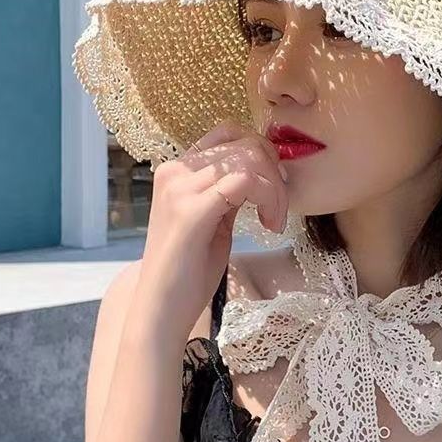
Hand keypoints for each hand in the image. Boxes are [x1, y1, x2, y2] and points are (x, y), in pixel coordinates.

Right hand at [128, 119, 288, 341]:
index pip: (228, 133)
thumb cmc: (190, 269)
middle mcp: (175, 171)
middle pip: (244, 144)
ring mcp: (180, 189)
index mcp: (177, 170)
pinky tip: (269, 224)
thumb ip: (231, 190)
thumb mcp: (215, 218)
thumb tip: (265, 169)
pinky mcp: (191, 210)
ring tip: (274, 220)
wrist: (162, 309)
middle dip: (274, 173)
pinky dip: (269, 198)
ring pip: (249, 159)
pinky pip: (245, 181)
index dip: (261, 151)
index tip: (274, 184)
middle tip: (279, 208)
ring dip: (275, 189)